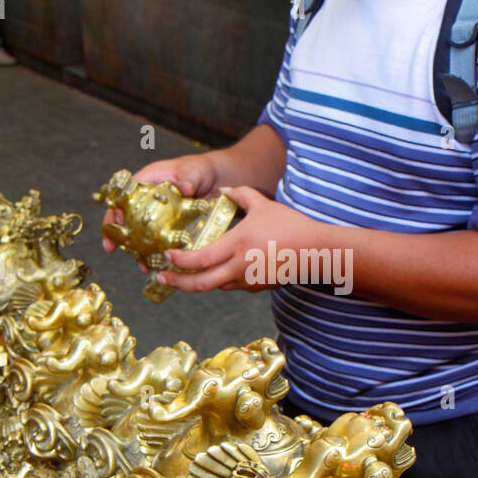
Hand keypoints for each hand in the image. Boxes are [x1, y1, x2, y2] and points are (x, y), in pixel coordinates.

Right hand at [101, 152, 219, 253]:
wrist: (217, 181)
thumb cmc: (200, 169)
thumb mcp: (194, 171)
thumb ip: (189, 178)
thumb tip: (185, 187)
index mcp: (148, 181)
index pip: (123, 194)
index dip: (115, 208)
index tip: (114, 223)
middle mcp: (148, 199)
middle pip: (125, 216)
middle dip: (117, 233)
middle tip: (111, 248)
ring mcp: (158, 215)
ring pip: (140, 233)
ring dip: (138, 248)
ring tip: (140, 263)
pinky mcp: (169, 228)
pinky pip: (159, 241)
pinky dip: (156, 253)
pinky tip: (157, 265)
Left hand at [156, 185, 321, 293]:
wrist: (315, 252)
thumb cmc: (291, 226)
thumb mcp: (264, 205)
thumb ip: (241, 194)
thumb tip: (225, 190)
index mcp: (237, 246)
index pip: (199, 260)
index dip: (179, 261)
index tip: (167, 256)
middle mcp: (239, 268)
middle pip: (200, 283)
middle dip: (177, 282)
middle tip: (161, 277)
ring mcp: (248, 281)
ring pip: (215, 285)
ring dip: (198, 281)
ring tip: (185, 275)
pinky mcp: (257, 287)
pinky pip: (232, 285)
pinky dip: (220, 279)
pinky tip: (216, 271)